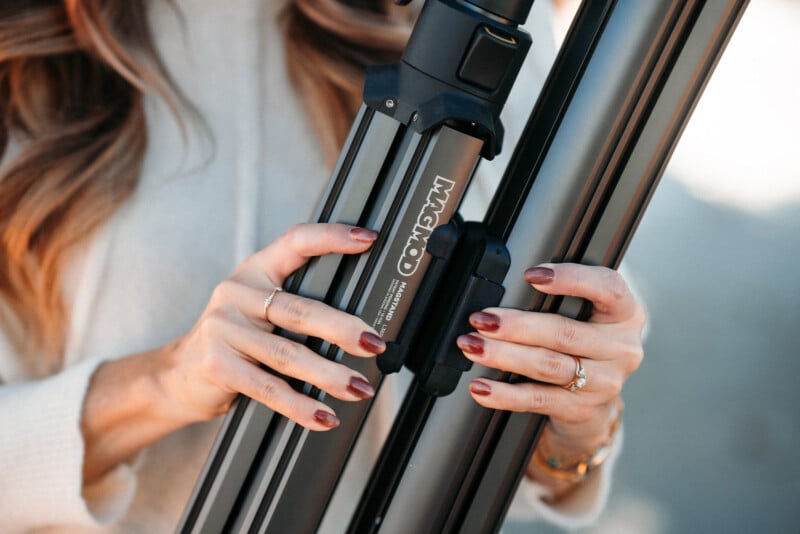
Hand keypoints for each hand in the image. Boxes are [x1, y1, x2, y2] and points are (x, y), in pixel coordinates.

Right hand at [159, 223, 386, 430]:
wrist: (178, 374)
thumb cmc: (235, 339)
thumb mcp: (259, 309)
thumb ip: (296, 306)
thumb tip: (361, 327)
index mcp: (256, 271)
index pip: (296, 242)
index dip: (332, 237)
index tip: (368, 238)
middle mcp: (238, 293)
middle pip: (301, 310)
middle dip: (344, 329)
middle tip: (374, 344)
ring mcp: (224, 328)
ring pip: (289, 354)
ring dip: (330, 375)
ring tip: (360, 388)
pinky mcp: (217, 364)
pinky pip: (269, 388)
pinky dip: (301, 406)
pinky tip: (325, 416)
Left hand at [456, 263, 644, 483]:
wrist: (594, 402)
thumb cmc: (580, 344)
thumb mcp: (584, 316)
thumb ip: (560, 298)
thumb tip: (505, 287)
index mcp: (625, 313)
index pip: (608, 287)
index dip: (571, 279)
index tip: (531, 275)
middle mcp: (621, 347)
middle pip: (564, 332)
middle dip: (516, 325)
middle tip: (481, 320)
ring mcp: (605, 382)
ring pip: (548, 365)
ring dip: (503, 355)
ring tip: (473, 346)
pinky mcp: (582, 409)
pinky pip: (537, 399)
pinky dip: (504, 393)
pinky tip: (482, 386)